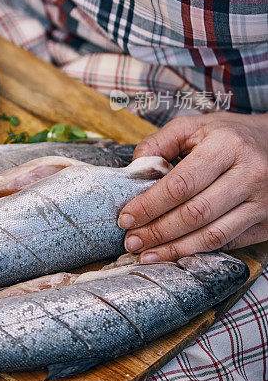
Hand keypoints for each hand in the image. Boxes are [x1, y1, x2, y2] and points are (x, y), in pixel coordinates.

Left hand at [118, 112, 267, 262]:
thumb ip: (159, 143)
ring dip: (176, 249)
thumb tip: (133, 171)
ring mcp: (263, 202)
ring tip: (148, 254)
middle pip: (195, 214)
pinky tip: (178, 253)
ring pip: (213, 236)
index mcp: (227, 146)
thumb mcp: (194, 126)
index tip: (127, 218)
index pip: (181, 184)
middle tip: (133, 241)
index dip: (150, 205)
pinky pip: (230, 243)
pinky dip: (200, 252)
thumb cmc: (230, 135)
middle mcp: (250, 174)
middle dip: (158, 232)